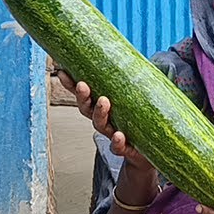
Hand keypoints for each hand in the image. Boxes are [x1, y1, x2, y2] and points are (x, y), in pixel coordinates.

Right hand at [57, 71, 155, 197]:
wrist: (149, 154)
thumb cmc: (140, 122)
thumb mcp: (137, 99)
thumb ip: (136, 82)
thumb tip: (138, 58)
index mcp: (103, 107)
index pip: (84, 94)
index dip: (71, 85)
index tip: (63, 72)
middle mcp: (104, 120)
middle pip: (86, 108)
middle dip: (83, 96)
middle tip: (83, 85)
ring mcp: (113, 134)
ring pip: (100, 125)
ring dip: (100, 113)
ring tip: (104, 101)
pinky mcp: (125, 148)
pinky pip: (118, 147)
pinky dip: (118, 142)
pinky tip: (119, 135)